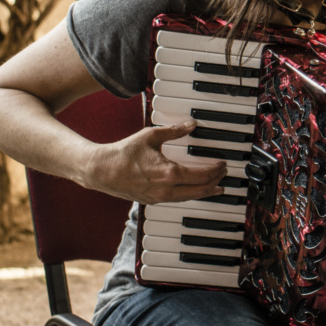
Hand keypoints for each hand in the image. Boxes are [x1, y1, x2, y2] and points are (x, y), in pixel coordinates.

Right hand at [82, 120, 226, 204]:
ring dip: (205, 192)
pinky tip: (193, 191)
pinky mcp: (151, 201)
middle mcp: (166, 189)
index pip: (202, 175)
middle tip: (224, 176)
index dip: (216, 170)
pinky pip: (177, 200)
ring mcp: (159, 197)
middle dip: (215, 182)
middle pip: (200, 190)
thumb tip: (191, 125)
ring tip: (215, 188)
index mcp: (169, 173)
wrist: (101, 170)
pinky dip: (190, 195)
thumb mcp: (151, 136)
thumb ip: (174, 131)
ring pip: (189, 198)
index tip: (222, 164)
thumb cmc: (123, 154)